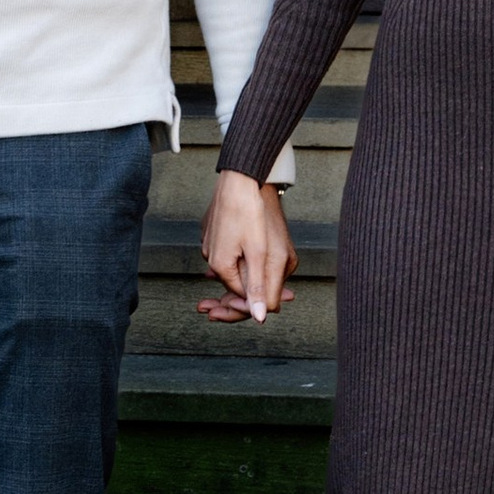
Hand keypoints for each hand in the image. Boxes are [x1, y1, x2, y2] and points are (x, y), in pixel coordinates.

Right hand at [199, 168, 297, 324]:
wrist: (239, 177)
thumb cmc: (248, 212)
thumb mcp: (258, 252)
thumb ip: (257, 286)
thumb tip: (259, 316)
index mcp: (219, 265)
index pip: (241, 293)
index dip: (260, 296)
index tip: (284, 295)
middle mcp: (209, 255)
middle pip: (235, 278)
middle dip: (253, 282)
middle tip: (280, 279)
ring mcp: (209, 240)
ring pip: (232, 261)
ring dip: (247, 265)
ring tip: (268, 260)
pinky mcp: (212, 228)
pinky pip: (227, 246)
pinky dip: (239, 249)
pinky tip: (252, 242)